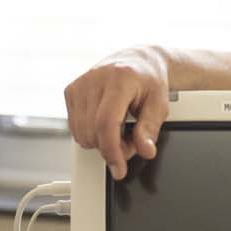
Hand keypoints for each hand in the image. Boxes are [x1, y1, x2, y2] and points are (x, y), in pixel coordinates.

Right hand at [63, 48, 169, 178]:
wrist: (137, 61)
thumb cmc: (149, 80)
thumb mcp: (159, 104)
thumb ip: (150, 129)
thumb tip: (145, 151)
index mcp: (119, 80)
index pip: (106, 123)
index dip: (112, 151)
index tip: (119, 169)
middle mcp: (94, 80)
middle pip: (92, 132)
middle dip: (111, 148)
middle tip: (130, 141)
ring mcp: (79, 85)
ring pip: (80, 133)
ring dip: (100, 142)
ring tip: (119, 131)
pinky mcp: (70, 91)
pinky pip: (74, 127)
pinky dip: (90, 134)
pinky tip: (105, 124)